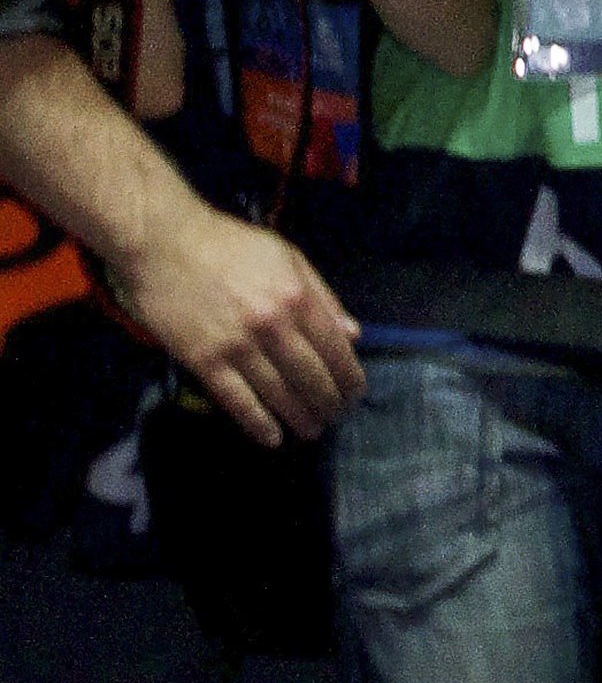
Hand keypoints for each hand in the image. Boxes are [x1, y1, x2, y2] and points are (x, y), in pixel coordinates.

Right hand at [112, 202, 362, 444]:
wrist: (165, 244)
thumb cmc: (230, 246)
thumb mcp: (289, 259)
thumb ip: (323, 298)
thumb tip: (353, 334)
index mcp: (297, 297)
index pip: (335, 348)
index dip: (349, 376)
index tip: (356, 393)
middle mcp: (272, 325)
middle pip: (310, 376)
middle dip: (329, 402)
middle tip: (336, 416)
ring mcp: (237, 345)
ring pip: (278, 393)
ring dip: (299, 417)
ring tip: (312, 430)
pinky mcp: (203, 360)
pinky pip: (236, 400)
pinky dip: (256, 423)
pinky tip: (271, 438)